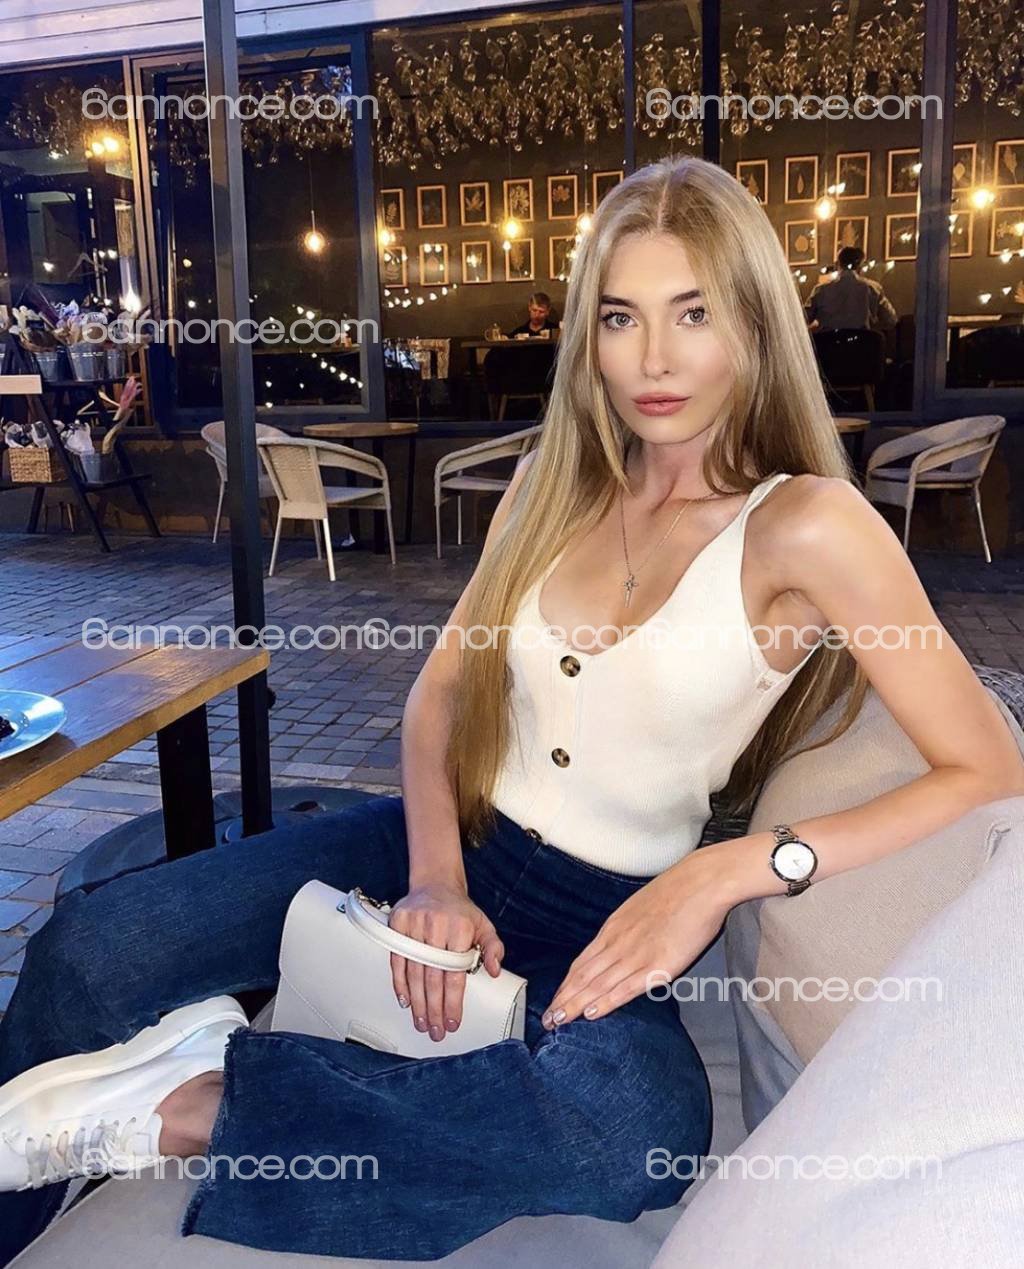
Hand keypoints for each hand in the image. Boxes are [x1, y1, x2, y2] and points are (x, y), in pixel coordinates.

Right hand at [388, 884, 503, 1042]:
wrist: (435, 883)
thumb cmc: (460, 910)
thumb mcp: (484, 925)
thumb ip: (494, 948)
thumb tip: (494, 970)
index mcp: (459, 927)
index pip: (454, 974)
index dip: (453, 1002)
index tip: (453, 1022)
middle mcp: (435, 925)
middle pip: (432, 978)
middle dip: (434, 1010)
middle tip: (436, 1031)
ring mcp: (413, 925)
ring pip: (414, 973)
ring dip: (417, 1003)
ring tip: (422, 1022)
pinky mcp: (396, 925)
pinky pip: (397, 960)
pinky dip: (399, 983)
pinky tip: (405, 1001)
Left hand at [540, 855, 730, 1028]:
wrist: (701, 883)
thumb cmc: (675, 892)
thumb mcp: (637, 907)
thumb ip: (624, 928)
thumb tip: (615, 943)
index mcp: (613, 928)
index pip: (581, 963)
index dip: (566, 984)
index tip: (554, 1001)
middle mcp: (618, 942)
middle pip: (583, 977)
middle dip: (563, 999)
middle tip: (546, 1020)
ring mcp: (637, 954)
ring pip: (598, 985)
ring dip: (576, 1005)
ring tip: (559, 1022)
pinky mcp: (658, 965)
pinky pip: (626, 988)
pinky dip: (607, 1001)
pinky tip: (592, 1013)